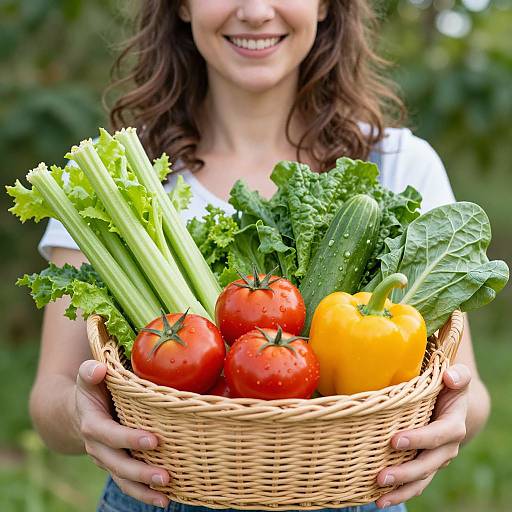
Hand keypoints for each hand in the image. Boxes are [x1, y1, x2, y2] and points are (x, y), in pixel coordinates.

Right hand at [75, 360, 169, 507]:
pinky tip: (165, 500)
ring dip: (144, 490)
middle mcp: (98, 447)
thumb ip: (90, 372)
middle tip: (166, 476)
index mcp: (92, 424)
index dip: (129, 439)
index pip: (109, 435)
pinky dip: (144, 494)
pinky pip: (128, 484)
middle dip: (141, 472)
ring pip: (123, 479)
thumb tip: (98, 369)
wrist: (76, 412)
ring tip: (166, 498)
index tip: (154, 440)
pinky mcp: (116, 465)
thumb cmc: (91, 389)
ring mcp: (106, 459)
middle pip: (118, 464)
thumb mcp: (87, 378)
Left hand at [375, 364, 470, 508]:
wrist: (450, 404)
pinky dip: (399, 494)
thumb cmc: (447, 387)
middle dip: (406, 472)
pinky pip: (414, 484)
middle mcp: (446, 447)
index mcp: (453, 425)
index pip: (438, 435)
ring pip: (421, 481)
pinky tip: (378, 500)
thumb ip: (458, 376)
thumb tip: (450, 376)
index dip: (419, 439)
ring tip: (379, 497)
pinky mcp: (423, 465)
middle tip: (382, 476)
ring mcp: (435, 459)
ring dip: (401, 490)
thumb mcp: (456, 378)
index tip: (395, 440)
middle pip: (428, 464)